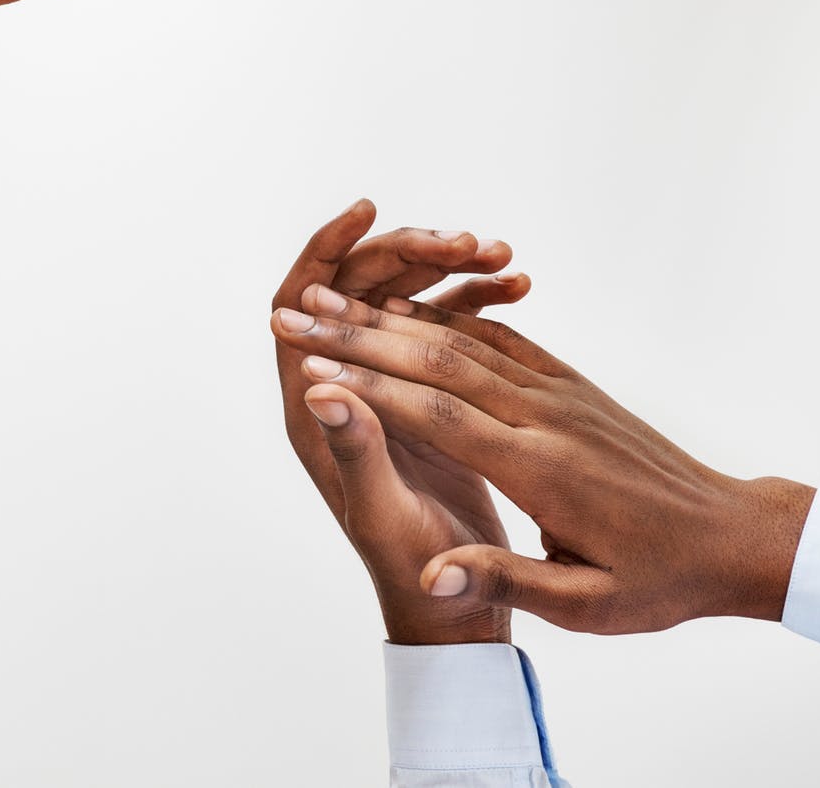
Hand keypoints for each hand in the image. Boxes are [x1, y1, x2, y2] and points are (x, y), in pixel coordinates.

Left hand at [272, 200, 529, 645]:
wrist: (458, 607)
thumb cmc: (413, 571)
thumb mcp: (382, 513)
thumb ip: (354, 451)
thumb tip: (320, 386)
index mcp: (315, 408)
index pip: (300, 304)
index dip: (325, 252)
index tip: (368, 211)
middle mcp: (347, 387)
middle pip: (359, 292)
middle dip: (409, 255)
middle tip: (467, 243)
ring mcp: (389, 390)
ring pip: (406, 303)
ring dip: (450, 272)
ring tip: (502, 257)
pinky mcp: (431, 400)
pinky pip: (446, 328)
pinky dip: (478, 300)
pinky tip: (519, 284)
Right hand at [273, 278, 816, 632]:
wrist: (734, 537)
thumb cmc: (661, 580)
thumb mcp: (591, 606)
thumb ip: (508, 581)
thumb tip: (435, 579)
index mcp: (541, 467)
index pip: (437, 414)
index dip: (367, 386)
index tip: (306, 366)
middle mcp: (544, 416)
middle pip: (434, 360)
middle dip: (355, 333)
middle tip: (292, 314)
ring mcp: (557, 393)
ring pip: (459, 338)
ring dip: (387, 314)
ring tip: (328, 298)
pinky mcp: (568, 385)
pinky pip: (495, 339)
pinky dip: (442, 317)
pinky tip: (402, 307)